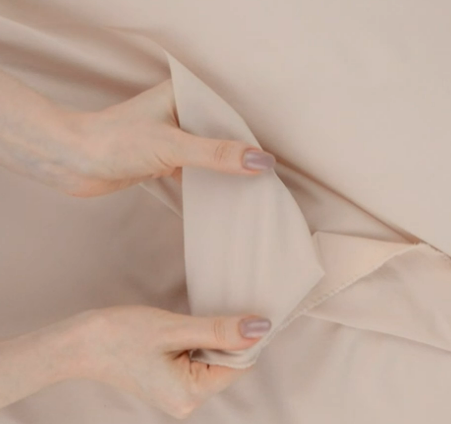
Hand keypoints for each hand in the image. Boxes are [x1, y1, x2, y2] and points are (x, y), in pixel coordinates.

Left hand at [0, 71, 274, 195]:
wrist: (74, 162)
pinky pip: (195, 168)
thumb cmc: (115, 142)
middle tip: (266, 173)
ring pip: (209, 152)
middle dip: (240, 152)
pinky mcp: (164, 158)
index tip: (270, 154)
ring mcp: (172, 136)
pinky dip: (208, 180)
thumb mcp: (172, 145)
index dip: (250, 130)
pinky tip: (223, 193)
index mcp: (182, 94)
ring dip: (225, 169)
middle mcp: (179, 112)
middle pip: (221, 132)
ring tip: (251, 185)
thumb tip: (261, 162)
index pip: (227, 110)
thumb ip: (216, 154)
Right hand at [78, 306, 270, 417]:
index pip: (239, 366)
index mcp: (190, 394)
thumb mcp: (175, 328)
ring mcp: (178, 396)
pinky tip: (180, 334)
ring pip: (214, 362)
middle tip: (199, 319)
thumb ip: (220, 330)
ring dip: (209, 340)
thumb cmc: (122, 334)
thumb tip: (261, 327)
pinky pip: (198, 363)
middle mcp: (187, 402)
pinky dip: (197, 344)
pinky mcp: (171, 384)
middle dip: (223, 339)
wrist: (81, 342)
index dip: (244, 339)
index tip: (236, 314)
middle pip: (228, 366)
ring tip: (184, 327)